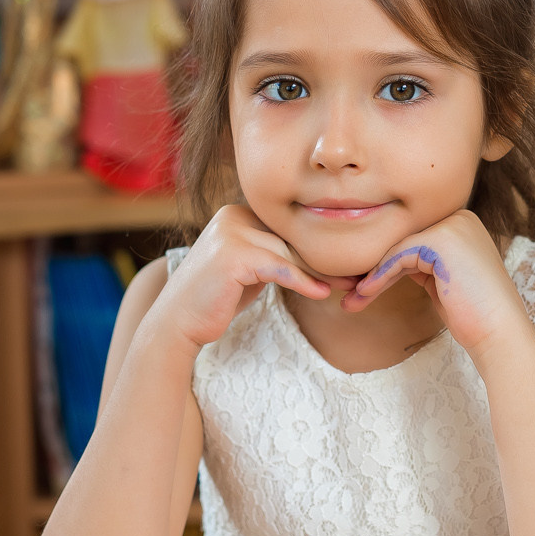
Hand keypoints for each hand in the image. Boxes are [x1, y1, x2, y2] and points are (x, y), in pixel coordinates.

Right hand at [150, 205, 332, 351]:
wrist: (177, 323)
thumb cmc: (216, 300)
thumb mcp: (250, 269)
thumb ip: (274, 254)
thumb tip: (317, 253)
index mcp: (237, 212)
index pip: (286, 228)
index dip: (317, 247)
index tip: (348, 262)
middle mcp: (232, 215)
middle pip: (289, 238)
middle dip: (323, 258)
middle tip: (357, 273)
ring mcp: (231, 233)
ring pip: (288, 253)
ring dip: (320, 272)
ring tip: (348, 285)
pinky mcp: (233, 255)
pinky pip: (279, 267)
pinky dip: (303, 281)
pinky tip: (323, 294)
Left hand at [343, 211, 534, 358]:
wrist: (499, 333)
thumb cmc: (471, 314)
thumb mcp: (440, 279)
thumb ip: (419, 262)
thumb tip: (378, 261)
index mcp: (461, 222)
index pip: (412, 238)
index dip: (384, 263)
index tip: (361, 285)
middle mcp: (459, 217)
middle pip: (403, 241)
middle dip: (373, 268)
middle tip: (350, 292)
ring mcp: (452, 226)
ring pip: (397, 248)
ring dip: (370, 276)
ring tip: (351, 300)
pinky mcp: (441, 240)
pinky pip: (399, 257)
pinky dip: (379, 276)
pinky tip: (365, 293)